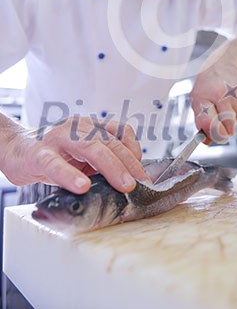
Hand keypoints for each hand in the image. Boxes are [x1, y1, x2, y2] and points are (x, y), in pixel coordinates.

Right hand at [2, 116, 149, 192]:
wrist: (16, 149)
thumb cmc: (54, 154)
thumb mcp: (83, 155)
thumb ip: (102, 161)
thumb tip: (129, 180)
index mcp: (90, 126)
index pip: (121, 132)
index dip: (135, 152)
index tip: (143, 174)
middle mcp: (77, 127)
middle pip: (109, 141)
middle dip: (128, 163)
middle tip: (140, 183)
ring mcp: (58, 138)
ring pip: (89, 147)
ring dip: (110, 166)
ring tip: (123, 184)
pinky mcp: (39, 153)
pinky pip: (56, 164)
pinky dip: (70, 175)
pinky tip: (82, 187)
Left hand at [190, 61, 236, 142]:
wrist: (224, 63)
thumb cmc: (209, 85)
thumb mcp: (199, 100)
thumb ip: (202, 122)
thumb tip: (207, 141)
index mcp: (201, 97)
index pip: (208, 122)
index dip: (215, 133)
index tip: (219, 137)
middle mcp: (217, 93)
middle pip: (228, 124)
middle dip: (227, 130)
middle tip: (225, 128)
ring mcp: (233, 91)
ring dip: (236, 120)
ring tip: (229, 108)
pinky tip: (236, 103)